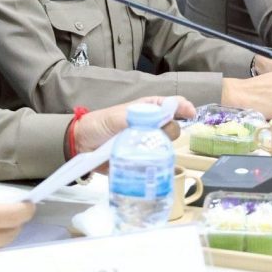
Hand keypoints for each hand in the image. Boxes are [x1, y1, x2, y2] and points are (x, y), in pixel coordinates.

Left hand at [70, 95, 195, 155]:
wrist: (81, 146)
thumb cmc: (98, 125)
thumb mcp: (115, 118)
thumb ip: (134, 117)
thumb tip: (157, 118)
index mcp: (146, 109)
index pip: (171, 105)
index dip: (182, 107)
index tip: (190, 113)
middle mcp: (150, 125)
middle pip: (173, 128)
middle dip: (169, 132)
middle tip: (152, 135)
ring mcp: (147, 143)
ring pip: (167, 146)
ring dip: (162, 148)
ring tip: (146, 150)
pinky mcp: (143, 160)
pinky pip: (158, 162)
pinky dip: (159, 164)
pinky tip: (154, 166)